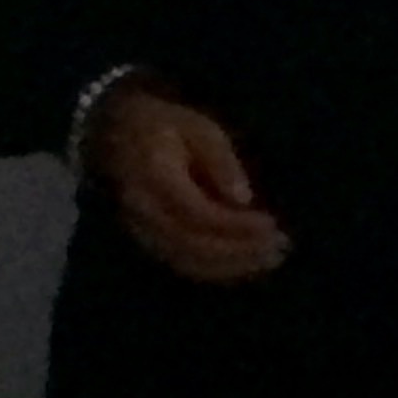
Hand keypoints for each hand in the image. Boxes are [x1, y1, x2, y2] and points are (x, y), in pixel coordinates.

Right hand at [85, 82, 290, 283]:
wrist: (117, 136)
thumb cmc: (165, 128)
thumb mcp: (199, 128)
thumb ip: (221, 162)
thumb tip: (243, 200)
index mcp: (155, 177)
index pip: (198, 213)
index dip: (236, 225)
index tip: (271, 225)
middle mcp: (144, 211)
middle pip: (194, 245)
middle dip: (240, 251)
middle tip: (280, 247)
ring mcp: (142, 230)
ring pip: (189, 261)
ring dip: (232, 266)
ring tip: (270, 258)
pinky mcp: (149, 241)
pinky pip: (184, 263)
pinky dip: (217, 269)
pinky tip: (246, 263)